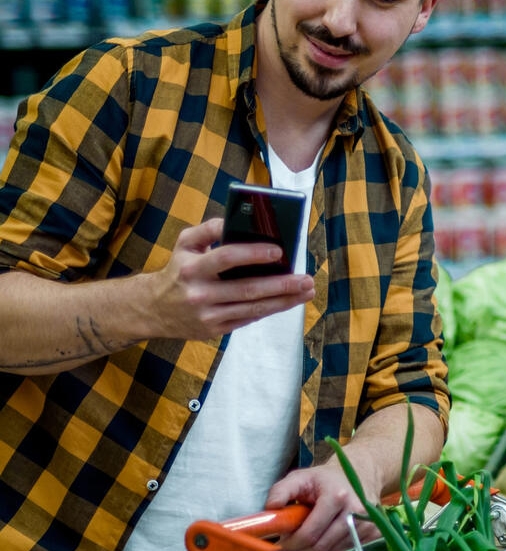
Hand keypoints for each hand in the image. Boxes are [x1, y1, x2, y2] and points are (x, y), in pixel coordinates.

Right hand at [145, 218, 314, 339]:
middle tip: (306, 278)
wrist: (153, 309)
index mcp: (192, 269)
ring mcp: (208, 315)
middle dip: (281, 284)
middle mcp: (200, 294)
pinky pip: (249, 318)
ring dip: (284, 300)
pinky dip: (271, 309)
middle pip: (248, 289)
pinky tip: (289, 301)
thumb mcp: (184, 244)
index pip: (226, 258)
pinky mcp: (215, 330)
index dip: (253, 254)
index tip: (279, 251)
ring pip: (253, 308)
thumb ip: (208, 228)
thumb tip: (236, 220)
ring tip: (307, 291)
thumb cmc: (178, 269)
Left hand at [265, 461, 381, 550]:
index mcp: (336, 496)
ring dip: (317, 550)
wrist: (360, 471)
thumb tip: (270, 509)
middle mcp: (355, 511)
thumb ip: (281, 491)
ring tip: (311, 535)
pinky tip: (328, 535)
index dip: (292, 543)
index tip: (282, 544)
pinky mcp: (374, 533)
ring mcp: (367, 523)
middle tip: (293, 543)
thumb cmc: (327, 478)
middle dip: (302, 549)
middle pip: (322, 547)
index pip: (310, 534)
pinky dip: (333, 549)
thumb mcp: (300, 477)